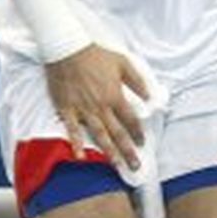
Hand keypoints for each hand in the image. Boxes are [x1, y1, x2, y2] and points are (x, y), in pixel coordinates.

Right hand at [44, 45, 148, 170]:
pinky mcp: (66, 109)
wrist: (67, 51)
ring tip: (116, 165)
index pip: (130, 120)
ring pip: (98, 135)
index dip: (138, 133)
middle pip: (117, 133)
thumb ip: (138, 81)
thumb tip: (150, 96)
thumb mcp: (124, 64)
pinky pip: (72, 130)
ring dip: (108, 152)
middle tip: (135, 166)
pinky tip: (81, 157)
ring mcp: (83, 109)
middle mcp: (100, 106)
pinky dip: (76, 144)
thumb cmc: (96, 56)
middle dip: (127, 151)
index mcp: (115, 96)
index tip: (142, 144)